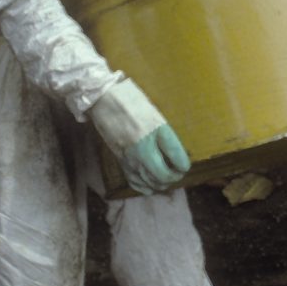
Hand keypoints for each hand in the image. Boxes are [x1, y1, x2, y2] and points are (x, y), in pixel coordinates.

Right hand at [88, 78, 191, 193]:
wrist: (102, 99)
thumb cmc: (131, 100)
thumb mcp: (154, 113)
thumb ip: (165, 133)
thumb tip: (176, 152)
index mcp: (157, 130)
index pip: (177, 156)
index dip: (184, 165)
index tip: (184, 165)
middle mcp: (144, 146)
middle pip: (164, 175)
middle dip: (174, 177)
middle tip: (176, 173)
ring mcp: (130, 156)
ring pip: (150, 182)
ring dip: (161, 183)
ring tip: (165, 179)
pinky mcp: (120, 160)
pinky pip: (134, 181)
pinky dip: (144, 186)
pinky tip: (149, 184)